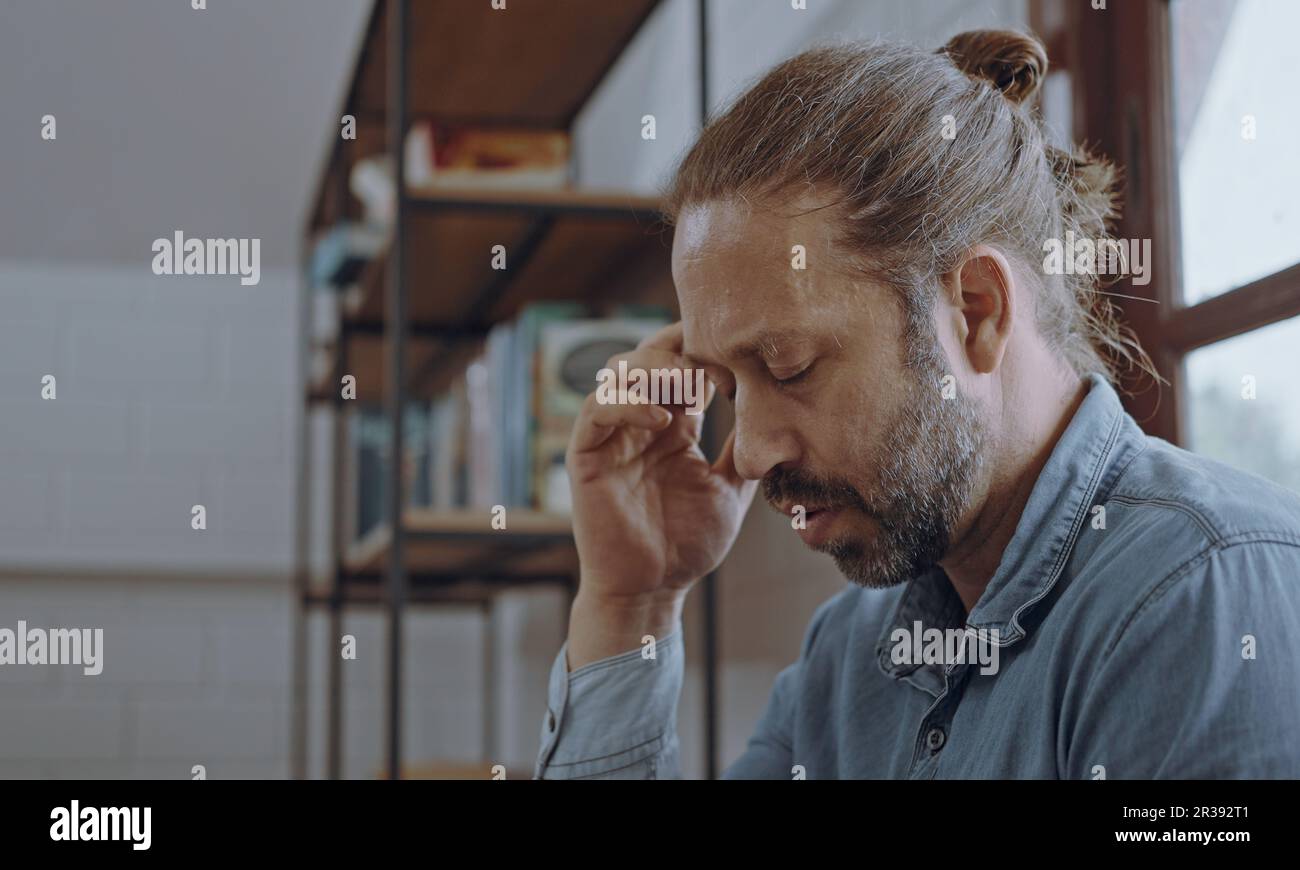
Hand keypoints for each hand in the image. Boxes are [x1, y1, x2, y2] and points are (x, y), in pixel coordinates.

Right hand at [566, 321, 756, 602]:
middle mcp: (640, 423)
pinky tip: (659, 417)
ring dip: (652, 368)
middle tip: (710, 363)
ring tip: (686, 383)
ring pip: (618, 373)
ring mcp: (611, 437)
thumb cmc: (688, 544)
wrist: (653, 590)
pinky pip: (596, 411)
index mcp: (674, 426)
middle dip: (679, 350)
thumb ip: (743, 451)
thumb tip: (777, 412)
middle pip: (649, 357)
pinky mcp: (586, 457)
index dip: (704, 351)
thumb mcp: (730, 489)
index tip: (737, 355)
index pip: (682, 366)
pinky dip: (625, 403)